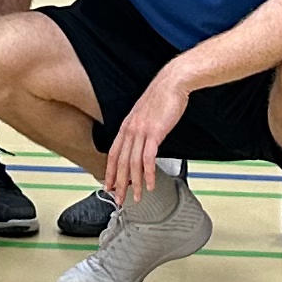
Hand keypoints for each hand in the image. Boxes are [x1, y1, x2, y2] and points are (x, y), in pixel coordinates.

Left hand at [105, 68, 193, 200]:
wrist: (172, 83)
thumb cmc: (162, 97)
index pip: (113, 153)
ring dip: (135, 183)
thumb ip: (140, 130)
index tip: (108, 186)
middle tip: (119, 199)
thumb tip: (140, 145)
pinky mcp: (155, 132)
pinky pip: (148, 158)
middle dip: (119, 183)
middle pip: (121, 162)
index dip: (109, 172)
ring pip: (133, 163)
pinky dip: (148, 174)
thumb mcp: (145, 114)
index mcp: (126, 126)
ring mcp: (141, 131)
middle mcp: (130, 129)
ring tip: (137, 197)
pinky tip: (150, 183)